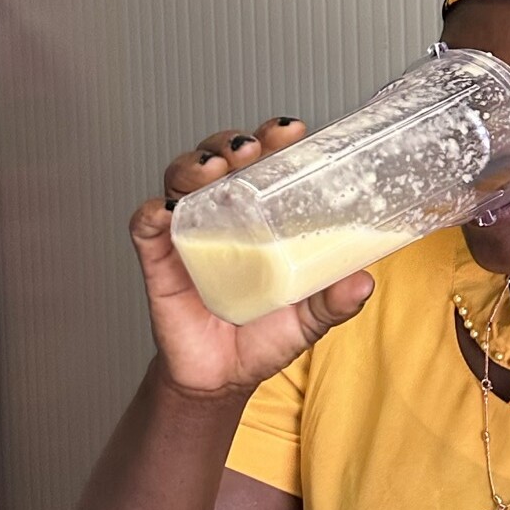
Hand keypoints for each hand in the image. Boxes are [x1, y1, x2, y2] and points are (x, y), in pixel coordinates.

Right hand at [132, 120, 373, 395]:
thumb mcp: (309, 319)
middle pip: (220, 158)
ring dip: (195, 165)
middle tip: (252, 147)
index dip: (276, 140)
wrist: (222, 378)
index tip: (293, 131)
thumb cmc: (263, 337)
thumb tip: (363, 282)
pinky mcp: (158, 260)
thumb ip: (333, 302)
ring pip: (180, 179)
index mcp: (262, 217)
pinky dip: (151, 212)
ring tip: (216, 168)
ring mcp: (187, 233)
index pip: (266, 164)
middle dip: (232, 142)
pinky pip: (145, 226)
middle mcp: (222, 215)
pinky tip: (164, 211)